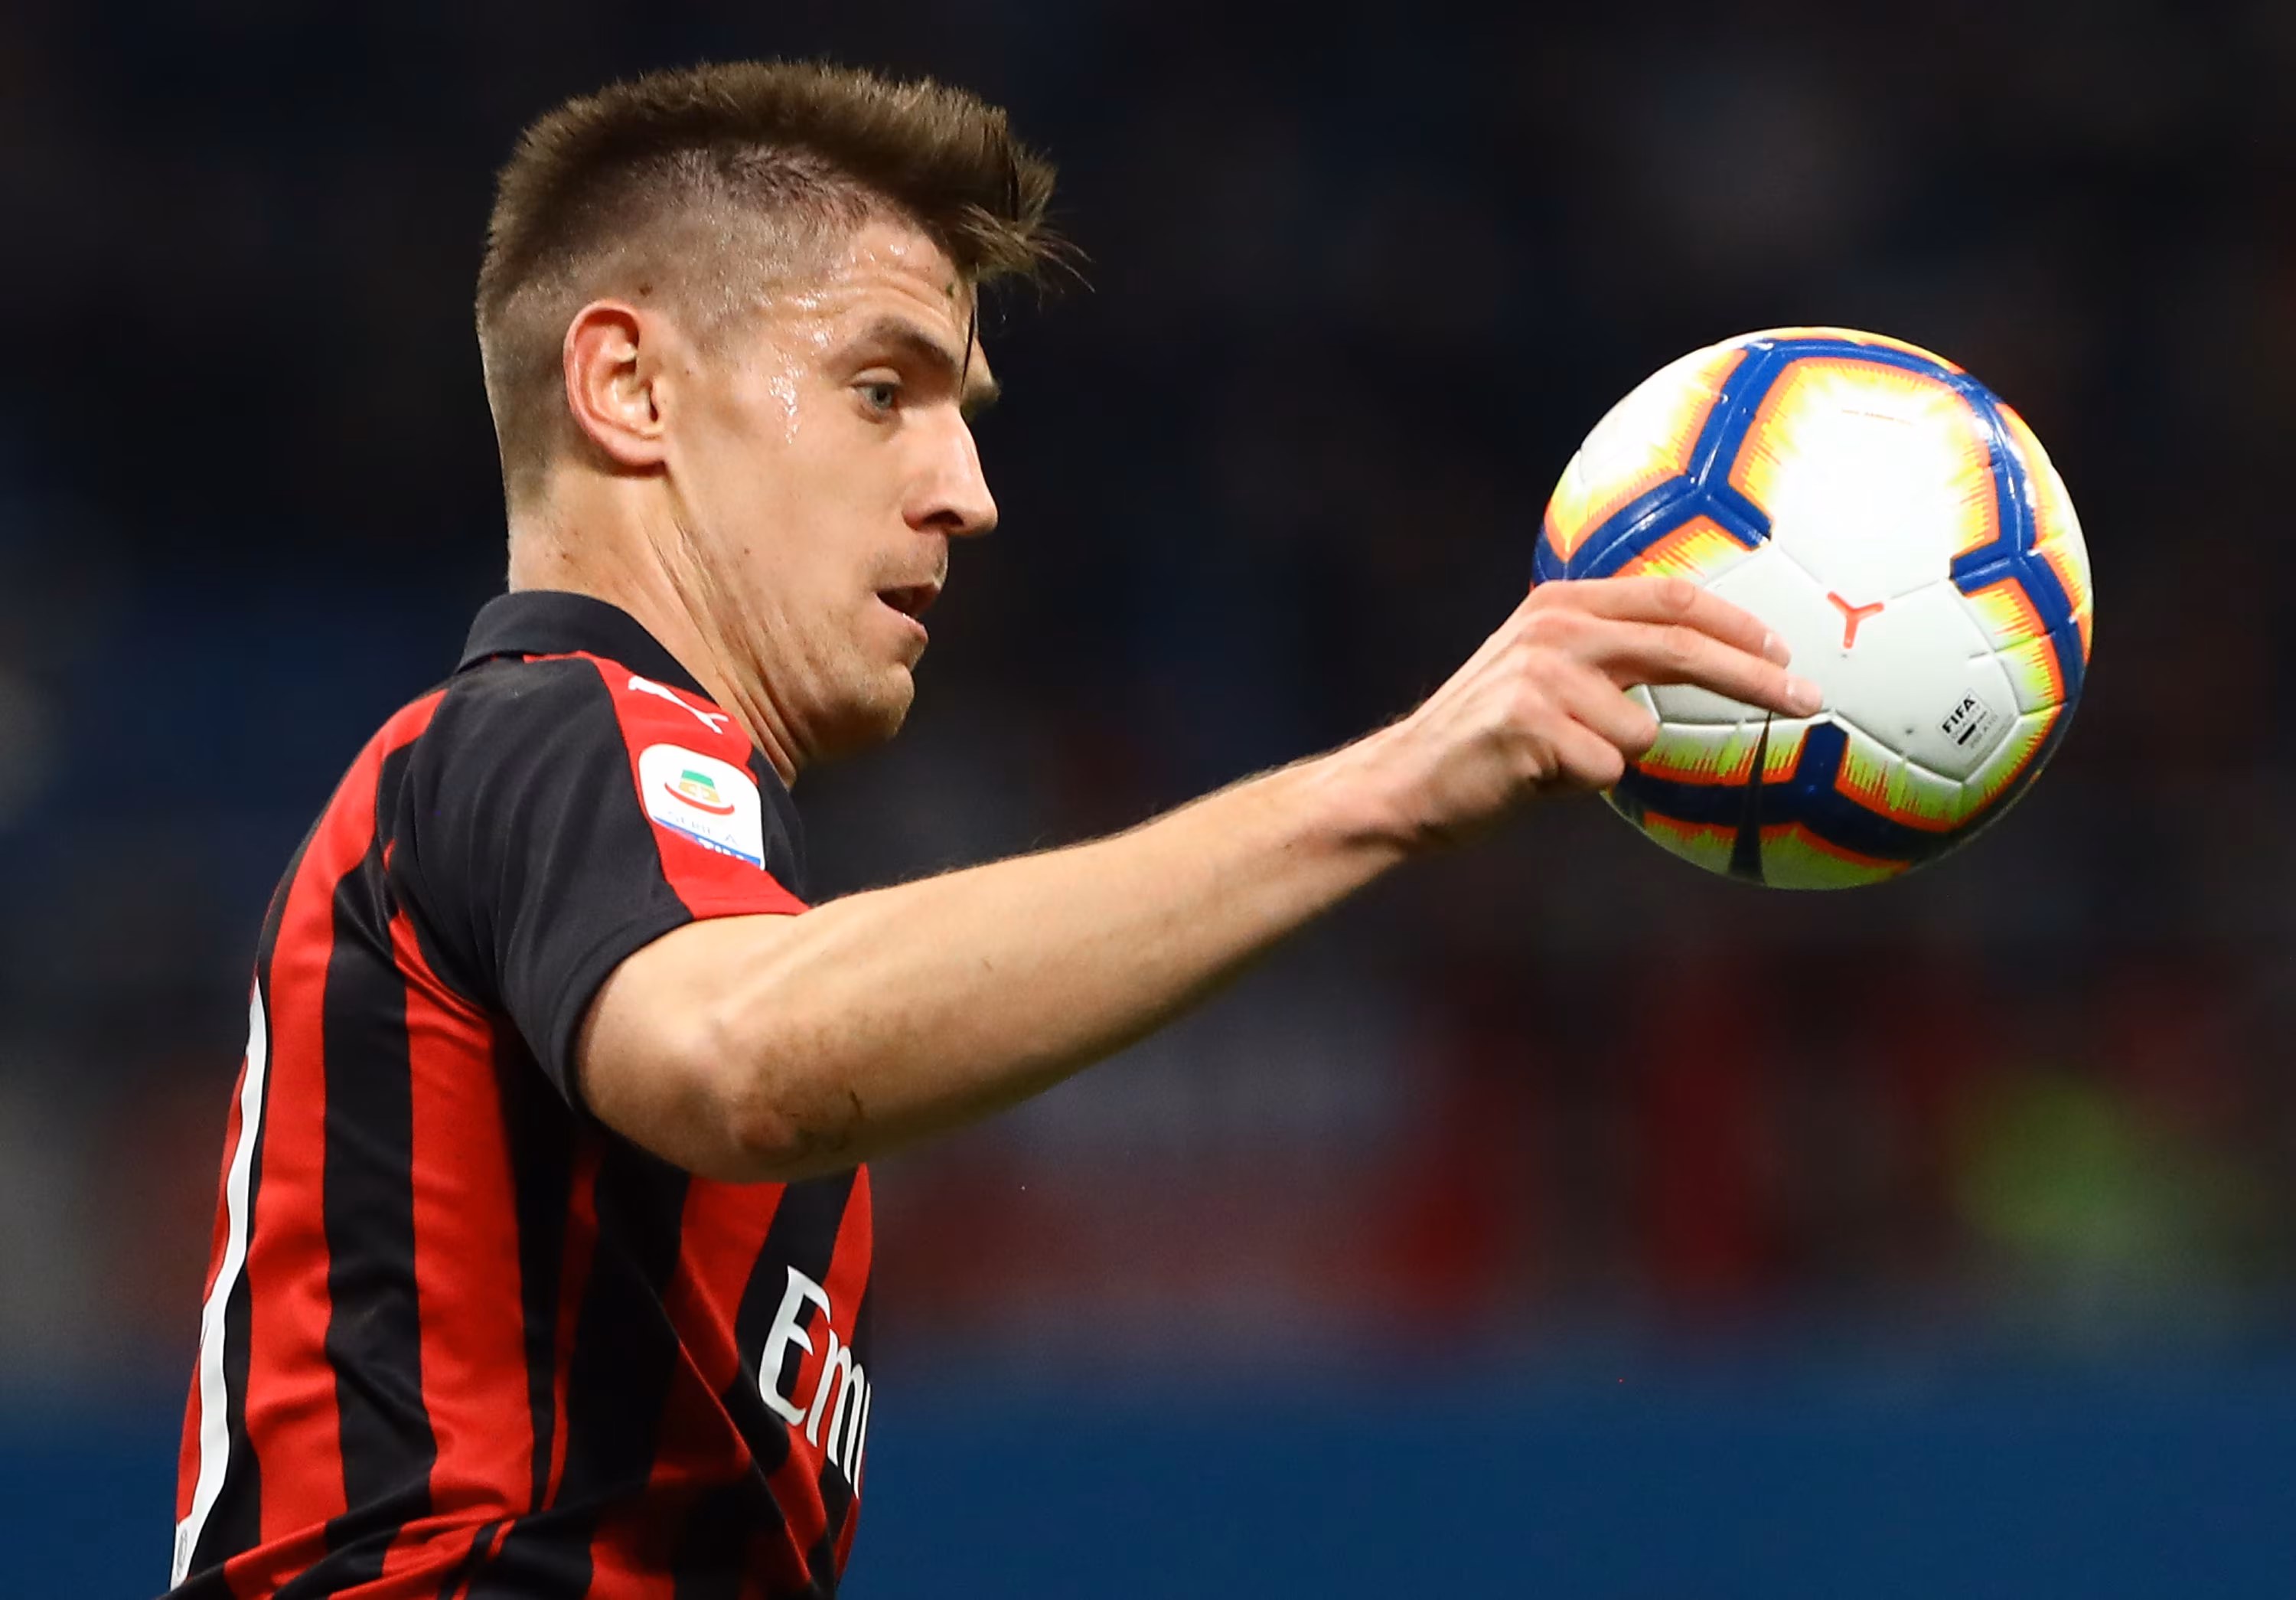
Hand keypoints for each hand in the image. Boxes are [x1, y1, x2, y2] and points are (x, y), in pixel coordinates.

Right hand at [1355, 575, 1818, 848]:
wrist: (1404, 782)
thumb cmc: (1489, 743)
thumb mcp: (1545, 677)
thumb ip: (1612, 662)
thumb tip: (1713, 670)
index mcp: (1561, 604)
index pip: (1671, 598)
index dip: (1736, 622)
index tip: (1784, 650)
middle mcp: (1554, 628)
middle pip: (1682, 645)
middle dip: (1755, 677)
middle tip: (1808, 701)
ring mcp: (1541, 674)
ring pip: (1642, 731)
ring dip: (1613, 759)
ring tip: (1554, 762)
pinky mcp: (1531, 724)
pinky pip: (1607, 769)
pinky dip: (1582, 786)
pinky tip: (1533, 779)